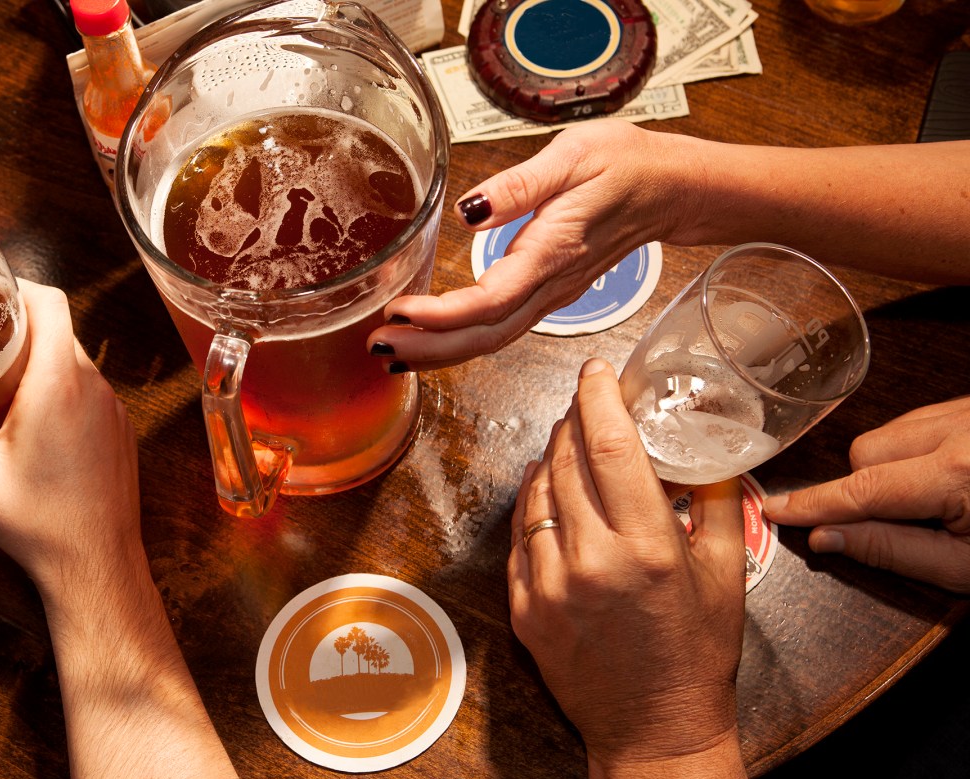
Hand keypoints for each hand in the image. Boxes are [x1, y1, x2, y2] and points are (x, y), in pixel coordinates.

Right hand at [0, 281, 143, 594]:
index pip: (51, 300)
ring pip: (75, 359)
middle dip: (18, 323)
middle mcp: (93, 386)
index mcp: (58, 382)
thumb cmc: (38, 522)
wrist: (95, 565)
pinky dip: (61, 387)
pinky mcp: (120, 431)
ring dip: (39, 357)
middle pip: (59, 327)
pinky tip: (30, 413)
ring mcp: (113, 408)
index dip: (19, 285)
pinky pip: (90, 390)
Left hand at [367, 121, 701, 369]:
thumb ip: (518, 186)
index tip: (399, 311)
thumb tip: (469, 210)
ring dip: (439, 353)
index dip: (441, 316)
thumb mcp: (572, 155)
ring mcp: (550, 296)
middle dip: (429, 349)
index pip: (489, 300)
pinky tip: (430, 340)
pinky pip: (500, 330)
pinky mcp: (547, 295)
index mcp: (551, 252)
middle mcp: (550, 286)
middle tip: (376, 347)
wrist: (671, 188)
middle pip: (484, 336)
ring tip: (390, 351)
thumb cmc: (625, 164)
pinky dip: (461, 342)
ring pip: (491, 340)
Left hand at [508, 358, 745, 761]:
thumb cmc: (696, 653)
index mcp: (647, 546)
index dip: (597, 397)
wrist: (654, 731)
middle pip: (566, 462)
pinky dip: (530, 506)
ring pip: (535, 495)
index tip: (596, 370)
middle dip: (572, 421)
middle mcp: (591, 561)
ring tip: (565, 441)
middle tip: (583, 402)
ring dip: (548, 459)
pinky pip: (519, 539)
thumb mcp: (724, 572)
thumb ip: (709, 502)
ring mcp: (549, 587)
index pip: (609, 445)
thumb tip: (698, 445)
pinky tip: (544, 491)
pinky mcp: (524, 610)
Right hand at [762, 396, 969, 591]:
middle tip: (903, 517)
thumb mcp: (964, 566)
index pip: (864, 489)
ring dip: (891, 463)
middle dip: (867, 484)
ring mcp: (967, 409)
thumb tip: (826, 537)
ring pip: (890, 431)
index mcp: (959, 473)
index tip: (777, 510)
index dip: (815, 503)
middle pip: (868, 450)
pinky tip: (945, 471)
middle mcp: (961, 430)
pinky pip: (920, 419)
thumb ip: (892, 550)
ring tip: (930, 495)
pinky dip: (917, 447)